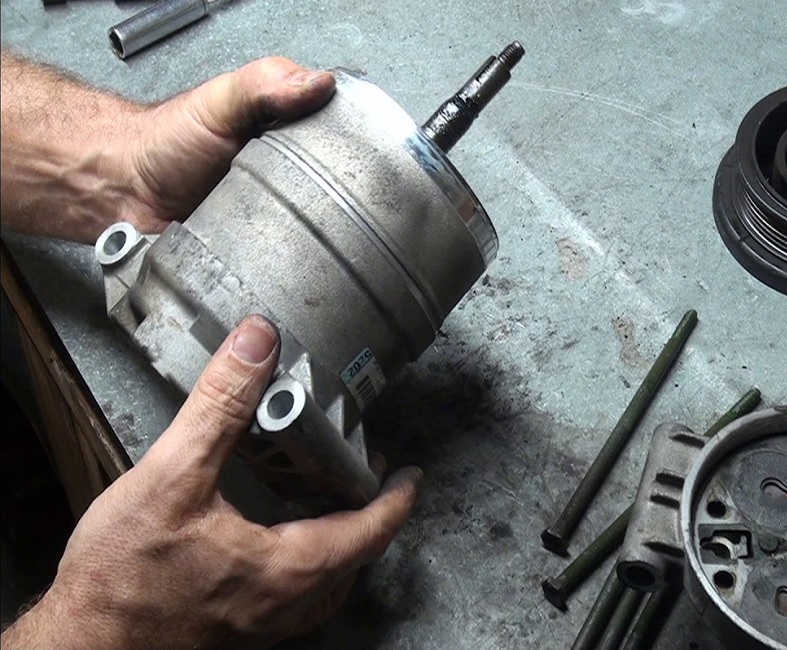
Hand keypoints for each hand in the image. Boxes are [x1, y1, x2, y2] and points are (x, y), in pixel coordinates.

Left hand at [0, 52, 334, 242]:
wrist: (121, 195)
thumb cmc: (165, 145)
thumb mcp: (221, 102)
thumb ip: (266, 85)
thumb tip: (321, 83)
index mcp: (289, 137)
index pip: (341, 145)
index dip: (357, 153)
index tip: (363, 165)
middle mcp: (289, 180)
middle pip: (337, 197)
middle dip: (341, 206)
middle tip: (333, 209)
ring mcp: (276, 221)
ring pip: (316, 236)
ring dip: (316, 242)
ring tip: (312, 239)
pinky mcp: (260, 257)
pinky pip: (285, 266)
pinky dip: (287, 267)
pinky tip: (290, 263)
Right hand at [0, 316, 421, 648]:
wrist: (81, 644)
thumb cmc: (121, 575)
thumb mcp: (172, 475)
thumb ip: (221, 406)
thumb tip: (257, 344)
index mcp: (289, 569)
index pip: (371, 530)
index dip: (397, 497)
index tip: (410, 474)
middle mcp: (287, 605)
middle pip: (357, 557)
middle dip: (372, 514)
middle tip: (371, 477)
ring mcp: (265, 626)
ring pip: (329, 583)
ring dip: (343, 542)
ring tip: (334, 504)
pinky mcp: (240, 632)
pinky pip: (298, 597)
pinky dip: (310, 564)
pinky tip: (281, 542)